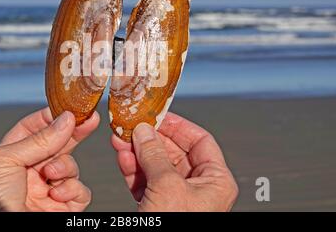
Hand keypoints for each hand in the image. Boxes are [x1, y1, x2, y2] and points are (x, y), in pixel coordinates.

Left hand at [0, 107, 98, 211]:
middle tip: (90, 119)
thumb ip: (39, 139)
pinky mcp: (62, 209)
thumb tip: (66, 119)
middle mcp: (30, 172)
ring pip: (71, 167)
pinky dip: (72, 190)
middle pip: (57, 144)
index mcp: (10, 157)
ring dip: (64, 168)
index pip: (33, 129)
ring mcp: (47, 190)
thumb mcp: (6, 160)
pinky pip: (80, 192)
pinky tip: (57, 195)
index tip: (68, 108)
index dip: (50, 117)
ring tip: (50, 175)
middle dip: (73, 132)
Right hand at [111, 112, 237, 211]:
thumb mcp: (167, 186)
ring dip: (136, 152)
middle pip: (174, 152)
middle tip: (133, 126)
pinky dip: (132, 169)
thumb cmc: (176, 226)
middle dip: (150, 139)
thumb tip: (144, 132)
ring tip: (120, 139)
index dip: (179, 125)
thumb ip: (155, 155)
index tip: (159, 115)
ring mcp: (177, 198)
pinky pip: (145, 181)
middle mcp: (198, 188)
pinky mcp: (158, 207)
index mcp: (215, 181)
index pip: (200, 141)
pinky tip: (122, 157)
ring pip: (156, 165)